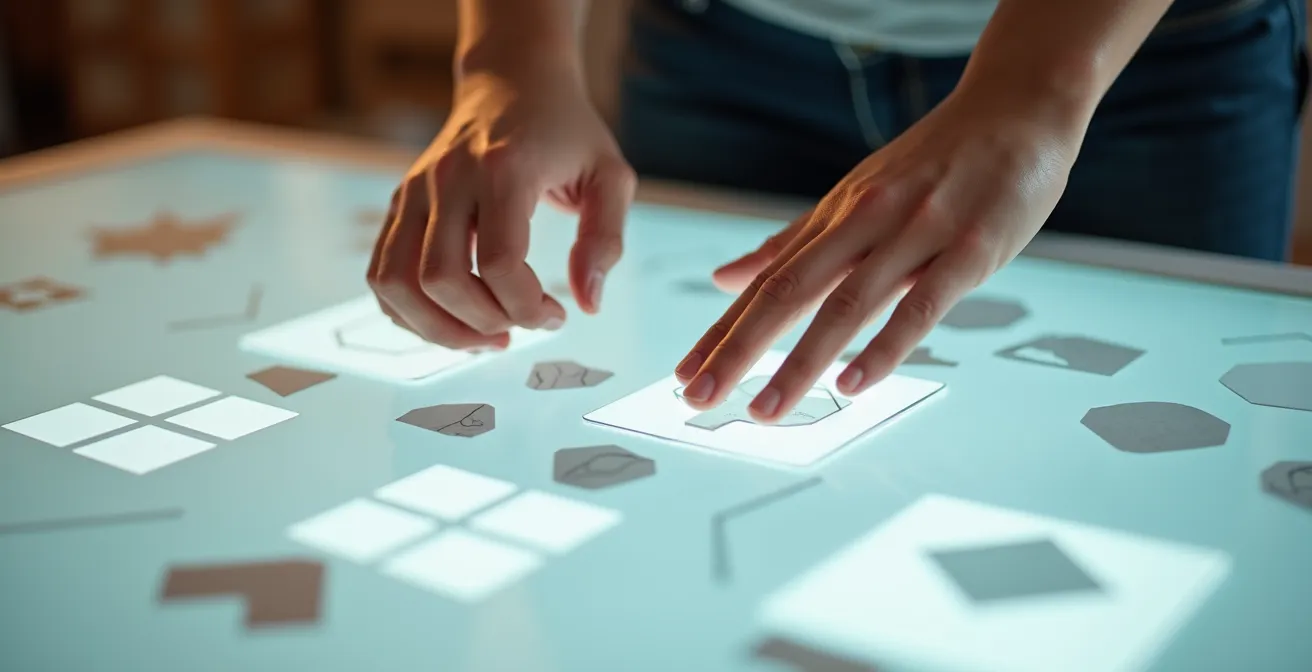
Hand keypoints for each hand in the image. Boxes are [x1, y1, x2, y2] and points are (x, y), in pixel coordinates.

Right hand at [367, 63, 635, 348]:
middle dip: (483, 322)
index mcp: (504, 169)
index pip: (500, 262)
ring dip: (437, 328)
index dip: (527, 307)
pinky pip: (381, 273)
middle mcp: (449, 179)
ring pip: (396, 282)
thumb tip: (587, 303)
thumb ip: (605, 240)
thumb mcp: (610, 176)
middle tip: (519, 327)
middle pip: (441, 279)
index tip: (554, 316)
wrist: (512, 80)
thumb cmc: (565, 130)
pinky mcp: (399, 203)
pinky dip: (407, 311)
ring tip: (482, 337)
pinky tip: (449, 319)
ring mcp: (415, 190)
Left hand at [675, 84, 1086, 420]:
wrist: (1018, 107)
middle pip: (788, 291)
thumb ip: (794, 242)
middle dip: (739, 348)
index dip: (723, 330)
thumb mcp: (857, 193)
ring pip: (846, 303)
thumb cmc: (936, 160)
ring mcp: (915, 234)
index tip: (687, 374)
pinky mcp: (969, 249)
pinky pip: (920, 304)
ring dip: (800, 360)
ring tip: (765, 408)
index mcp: (835, 216)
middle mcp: (863, 222)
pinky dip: (884, 346)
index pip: (767, 281)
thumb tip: (725, 278)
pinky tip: (853, 383)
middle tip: (700, 397)